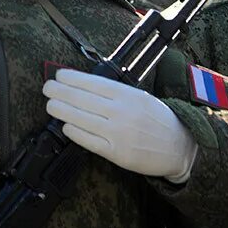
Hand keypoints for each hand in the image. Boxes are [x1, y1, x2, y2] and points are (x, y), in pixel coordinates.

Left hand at [43, 68, 197, 182]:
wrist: (180, 146)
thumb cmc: (157, 119)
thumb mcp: (140, 97)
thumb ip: (115, 93)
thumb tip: (82, 85)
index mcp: (129, 95)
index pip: (94, 83)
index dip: (73, 78)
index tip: (59, 74)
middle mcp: (122, 112)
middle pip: (83, 99)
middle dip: (61, 92)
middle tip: (47, 87)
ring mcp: (119, 133)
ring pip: (82, 119)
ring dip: (62, 110)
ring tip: (50, 104)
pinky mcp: (117, 153)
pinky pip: (89, 141)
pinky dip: (75, 132)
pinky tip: (65, 126)